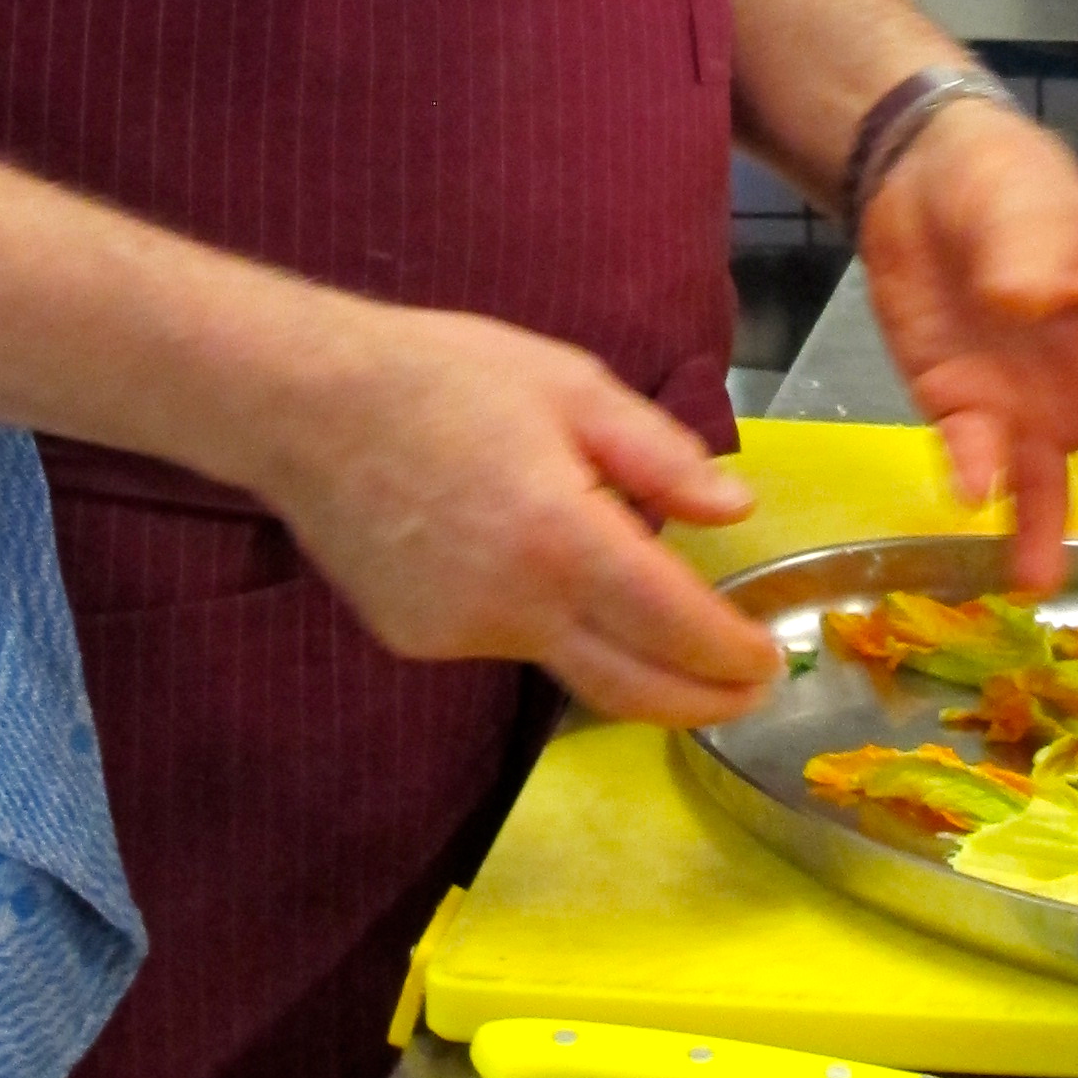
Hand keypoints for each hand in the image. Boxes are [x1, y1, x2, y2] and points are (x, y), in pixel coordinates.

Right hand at [252, 302, 780, 725]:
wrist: (302, 404)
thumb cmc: (445, 377)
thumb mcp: (572, 385)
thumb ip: (660, 457)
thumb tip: (735, 510)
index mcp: (563, 539)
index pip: (675, 627)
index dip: (733, 654)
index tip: (775, 659)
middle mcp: (514, 607)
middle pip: (631, 688)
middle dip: (704, 700)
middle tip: (752, 692)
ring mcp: (460, 635)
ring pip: (568, 665)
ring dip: (623, 654)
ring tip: (657, 613)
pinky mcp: (418, 641)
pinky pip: (507, 644)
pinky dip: (546, 624)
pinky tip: (537, 570)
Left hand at [857, 101, 1077, 591]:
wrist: (915, 177)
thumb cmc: (1003, 181)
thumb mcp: (1028, 201)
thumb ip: (1033, 250)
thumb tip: (1029, 300)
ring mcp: (1029, 408)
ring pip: (1053, 491)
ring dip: (1052, 537)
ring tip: (1041, 583)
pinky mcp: (962, 413)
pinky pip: (976, 463)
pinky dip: (977, 485)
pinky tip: (973, 499)